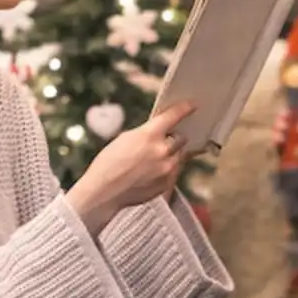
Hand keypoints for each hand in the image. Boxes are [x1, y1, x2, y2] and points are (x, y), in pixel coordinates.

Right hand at [65, 101, 195, 232]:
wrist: (104, 191)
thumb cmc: (109, 164)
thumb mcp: (125, 138)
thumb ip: (147, 134)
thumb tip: (160, 132)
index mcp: (149, 135)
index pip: (174, 116)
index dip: (185, 109)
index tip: (193, 105)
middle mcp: (162, 151)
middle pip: (181, 138)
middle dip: (174, 138)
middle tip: (164, 141)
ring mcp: (167, 169)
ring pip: (180, 156)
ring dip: (171, 155)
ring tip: (154, 160)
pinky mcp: (167, 184)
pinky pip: (175, 171)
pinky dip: (168, 169)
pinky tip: (152, 172)